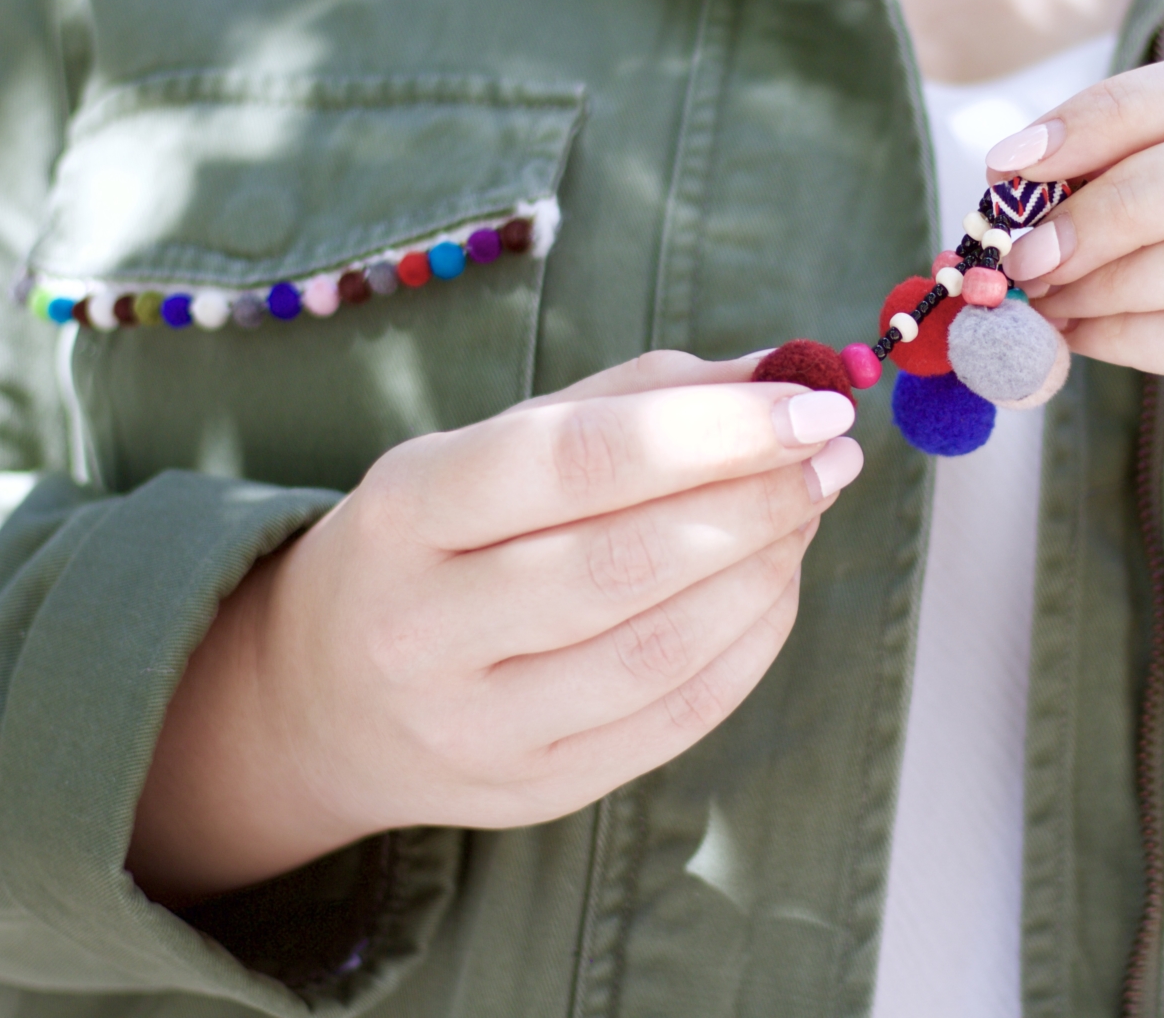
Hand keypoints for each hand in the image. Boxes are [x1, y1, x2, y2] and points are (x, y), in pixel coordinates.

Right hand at [128, 352, 862, 905]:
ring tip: (810, 508)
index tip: (813, 400)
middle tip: (835, 452)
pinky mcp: (534, 792)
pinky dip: (753, 642)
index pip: (577, 462)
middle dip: (758, 497)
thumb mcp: (496, 443)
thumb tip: (783, 372)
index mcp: (408, 509)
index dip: (714, 431)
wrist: (328, 695)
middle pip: (626, 562)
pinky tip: (779, 583)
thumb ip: (637, 399)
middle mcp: (426, 627)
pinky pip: (678, 718)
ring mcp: (478, 726)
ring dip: (768, 569)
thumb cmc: (442, 536)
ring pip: (661, 649)